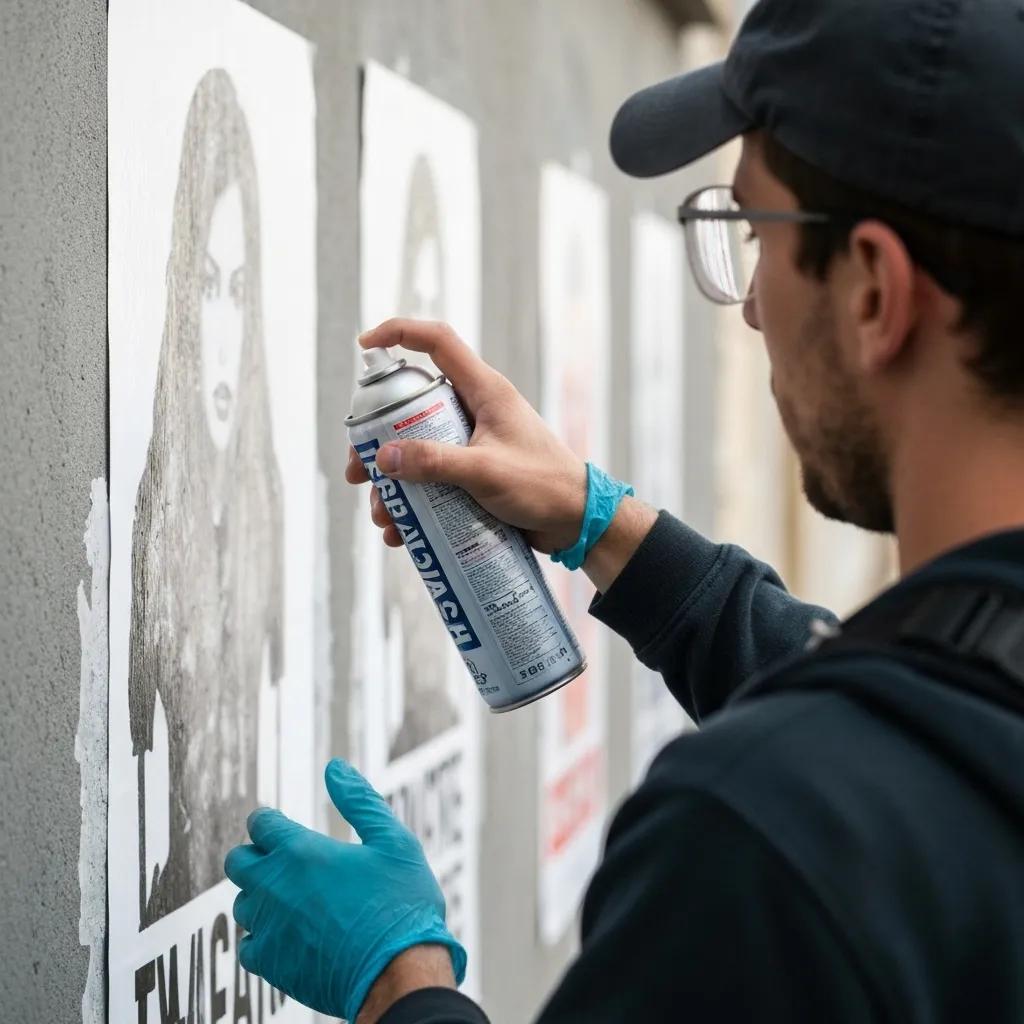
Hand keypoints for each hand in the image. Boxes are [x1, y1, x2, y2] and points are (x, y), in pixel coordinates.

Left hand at [224, 759, 465, 1022]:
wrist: (400, 974)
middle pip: (238, 861)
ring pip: (242, 902)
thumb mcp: (394, 841)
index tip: (280, 827)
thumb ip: (360, 801)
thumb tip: (334, 767)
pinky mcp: (271, 965)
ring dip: (260, 895)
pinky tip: (290, 934)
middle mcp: (275, 887)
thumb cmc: (402, 904)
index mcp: (301, 852)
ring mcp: (269, 928)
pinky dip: (262, 936)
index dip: (270, 822)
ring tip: (293, 898)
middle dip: (255, 854)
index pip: (261, 824)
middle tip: (284, 861)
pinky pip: (247, 945)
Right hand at [346, 318, 587, 553]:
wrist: (578, 522)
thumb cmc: (543, 486)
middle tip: (358, 472)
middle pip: (412, 409)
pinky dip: (414, 505)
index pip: (437, 343)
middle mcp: (475, 411)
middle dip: (378, 442)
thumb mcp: (485, 472)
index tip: (365, 345)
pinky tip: (403, 532)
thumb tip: (384, 457)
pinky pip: (434, 482)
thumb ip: (435, 461)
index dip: (399, 334)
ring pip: (417, 452)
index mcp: (484, 391)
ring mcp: (474, 443)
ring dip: (394, 485)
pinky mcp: (474, 475)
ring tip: (384, 517)